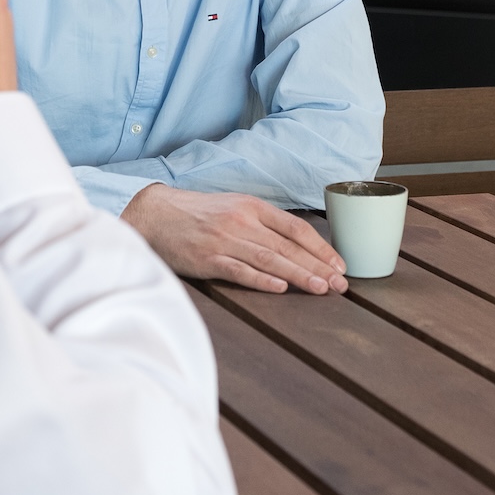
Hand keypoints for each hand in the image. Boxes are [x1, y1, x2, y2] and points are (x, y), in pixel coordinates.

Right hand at [122, 184, 347, 294]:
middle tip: (341, 285)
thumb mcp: (233, 208)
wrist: (153, 214)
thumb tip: (296, 245)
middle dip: (318, 266)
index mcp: (252, 207)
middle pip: (288, 246)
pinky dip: (260, 279)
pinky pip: (238, 270)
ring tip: (321, 288)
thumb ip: (262, 224)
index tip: (340, 265)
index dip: (321, 247)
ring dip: (298, 274)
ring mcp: (224, 240)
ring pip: (269, 259)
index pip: (296, 227)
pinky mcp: (207, 258)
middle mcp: (242, 221)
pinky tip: (279, 287)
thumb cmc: (196, 214)